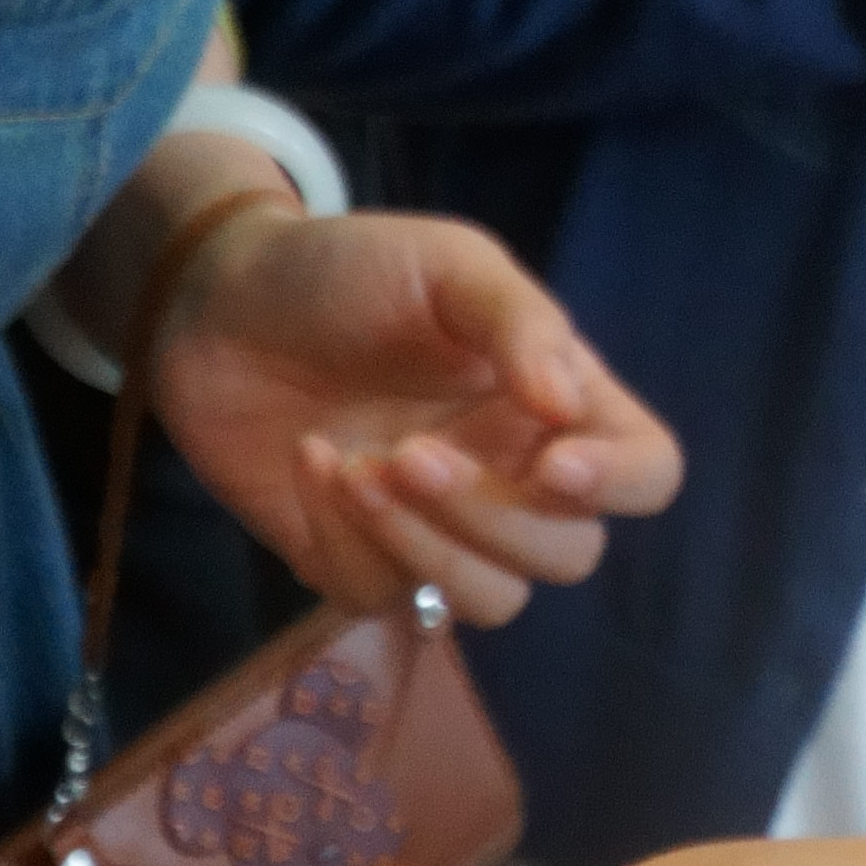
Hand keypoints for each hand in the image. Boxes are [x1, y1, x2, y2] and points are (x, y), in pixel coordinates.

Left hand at [142, 208, 682, 625]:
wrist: (219, 301)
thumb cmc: (350, 270)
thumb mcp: (446, 264)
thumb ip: (518, 323)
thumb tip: (566, 408)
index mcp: (556, 402)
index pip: (645, 472)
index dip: (617, 483)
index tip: (552, 463)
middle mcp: (513, 475)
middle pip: (569, 555)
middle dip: (493, 515)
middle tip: (409, 452)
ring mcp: (438, 530)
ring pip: (490, 601)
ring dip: (427, 546)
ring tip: (357, 467)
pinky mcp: (357, 562)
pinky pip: (383, 600)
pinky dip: (346, 541)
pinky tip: (310, 463)